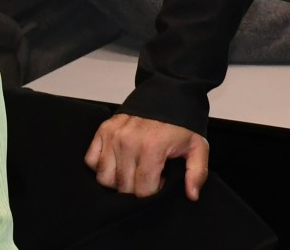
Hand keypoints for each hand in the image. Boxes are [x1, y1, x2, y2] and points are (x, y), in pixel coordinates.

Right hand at [85, 114, 208, 199]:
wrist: (168, 93)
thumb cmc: (182, 123)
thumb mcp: (198, 146)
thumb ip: (197, 172)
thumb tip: (192, 195)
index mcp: (151, 148)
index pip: (142, 191)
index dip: (153, 190)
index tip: (161, 178)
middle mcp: (128, 142)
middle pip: (123, 187)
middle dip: (136, 187)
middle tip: (149, 173)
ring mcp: (113, 136)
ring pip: (104, 178)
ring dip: (117, 180)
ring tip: (133, 168)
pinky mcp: (103, 130)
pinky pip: (91, 161)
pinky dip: (101, 166)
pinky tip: (118, 161)